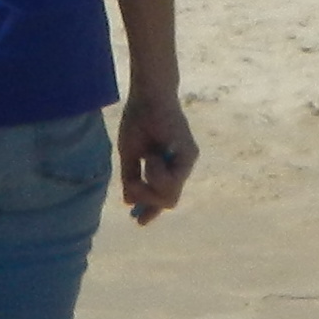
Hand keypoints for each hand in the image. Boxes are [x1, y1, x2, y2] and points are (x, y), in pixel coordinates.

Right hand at [117, 88, 196, 223]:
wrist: (148, 97)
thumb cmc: (138, 121)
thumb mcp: (129, 154)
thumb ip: (130, 177)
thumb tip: (128, 200)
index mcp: (166, 167)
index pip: (163, 196)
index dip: (151, 210)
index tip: (138, 222)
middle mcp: (180, 167)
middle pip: (167, 201)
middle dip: (147, 200)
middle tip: (133, 184)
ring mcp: (187, 162)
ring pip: (170, 197)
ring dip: (150, 186)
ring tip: (145, 162)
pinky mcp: (189, 155)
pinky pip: (172, 182)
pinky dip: (157, 175)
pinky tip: (151, 158)